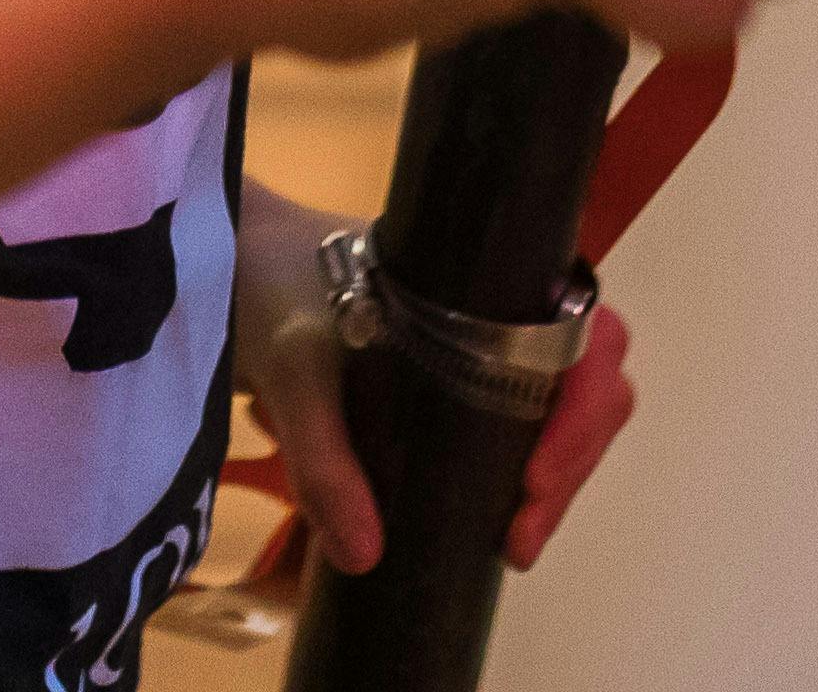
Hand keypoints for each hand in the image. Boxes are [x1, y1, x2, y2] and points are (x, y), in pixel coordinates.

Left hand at [202, 175, 643, 619]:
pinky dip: (522, 479)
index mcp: (489, 277)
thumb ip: (324, 458)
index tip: (535, 477)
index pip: (589, 333)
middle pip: (588, 384)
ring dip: (554, 480)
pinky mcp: (458, 386)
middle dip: (572, 462)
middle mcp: (503, 309)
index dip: (585, 409)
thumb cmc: (272, 287)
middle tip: (521, 534)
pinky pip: (518, 429)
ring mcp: (486, 347)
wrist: (228, 262)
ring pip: (562, 412)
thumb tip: (366, 555)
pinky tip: (496, 524)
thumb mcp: (294, 365)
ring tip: (513, 541)